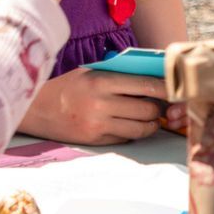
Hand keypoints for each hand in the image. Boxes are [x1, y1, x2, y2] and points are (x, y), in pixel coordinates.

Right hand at [19, 68, 169, 145]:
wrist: (37, 108)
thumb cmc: (69, 86)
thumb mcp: (92, 72)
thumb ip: (120, 75)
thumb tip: (153, 78)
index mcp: (102, 82)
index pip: (145, 86)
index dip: (166, 89)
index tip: (176, 89)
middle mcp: (101, 104)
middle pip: (147, 110)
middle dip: (160, 109)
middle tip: (163, 105)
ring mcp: (98, 125)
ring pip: (141, 128)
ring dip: (151, 124)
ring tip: (152, 118)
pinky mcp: (95, 141)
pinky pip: (126, 138)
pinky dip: (133, 132)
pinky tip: (131, 125)